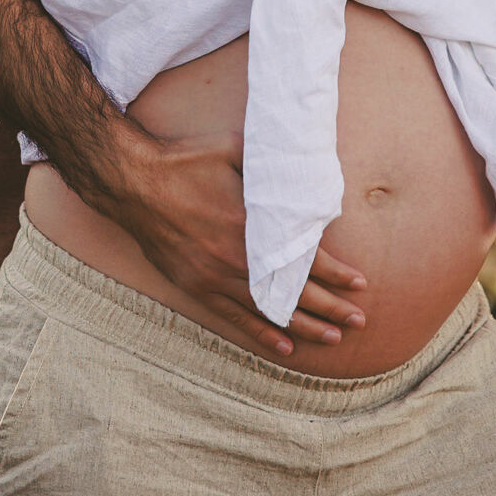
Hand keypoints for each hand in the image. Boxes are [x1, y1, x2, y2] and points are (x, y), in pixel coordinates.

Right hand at [116, 131, 366, 358]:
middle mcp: (238, 259)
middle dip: (331, 307)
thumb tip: (305, 165)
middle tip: (359, 320)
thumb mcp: (233, 148)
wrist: (134, 183)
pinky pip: (235, 318)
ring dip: (305, 326)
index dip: (337, 273)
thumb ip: (270, 163)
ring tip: (333, 338)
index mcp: (252, 225)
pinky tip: (284, 347)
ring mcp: (216, 277)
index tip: (360, 283)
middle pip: (295, 291)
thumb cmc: (186, 161)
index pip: (306, 258)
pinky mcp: (197, 287)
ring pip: (270, 311)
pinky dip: (262, 334)